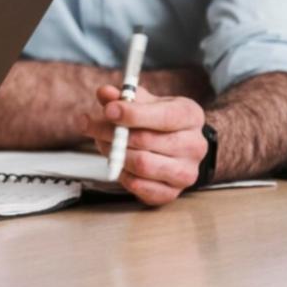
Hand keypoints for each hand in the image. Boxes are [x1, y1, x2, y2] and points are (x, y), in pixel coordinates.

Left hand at [80, 84, 207, 205]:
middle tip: (91, 126)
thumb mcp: (144, 101)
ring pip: (142, 165)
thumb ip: (122, 96)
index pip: (165, 116)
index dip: (133, 114)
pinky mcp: (172, 193)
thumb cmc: (156, 120)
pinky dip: (121, 173)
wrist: (175, 147)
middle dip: (112, 133)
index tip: (108, 110)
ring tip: (105, 143)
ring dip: (114, 153)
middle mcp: (194, 145)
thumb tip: (104, 93)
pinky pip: (138, 185)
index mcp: (190, 116)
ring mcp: (186, 172)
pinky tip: (118, 162)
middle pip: (146, 141)